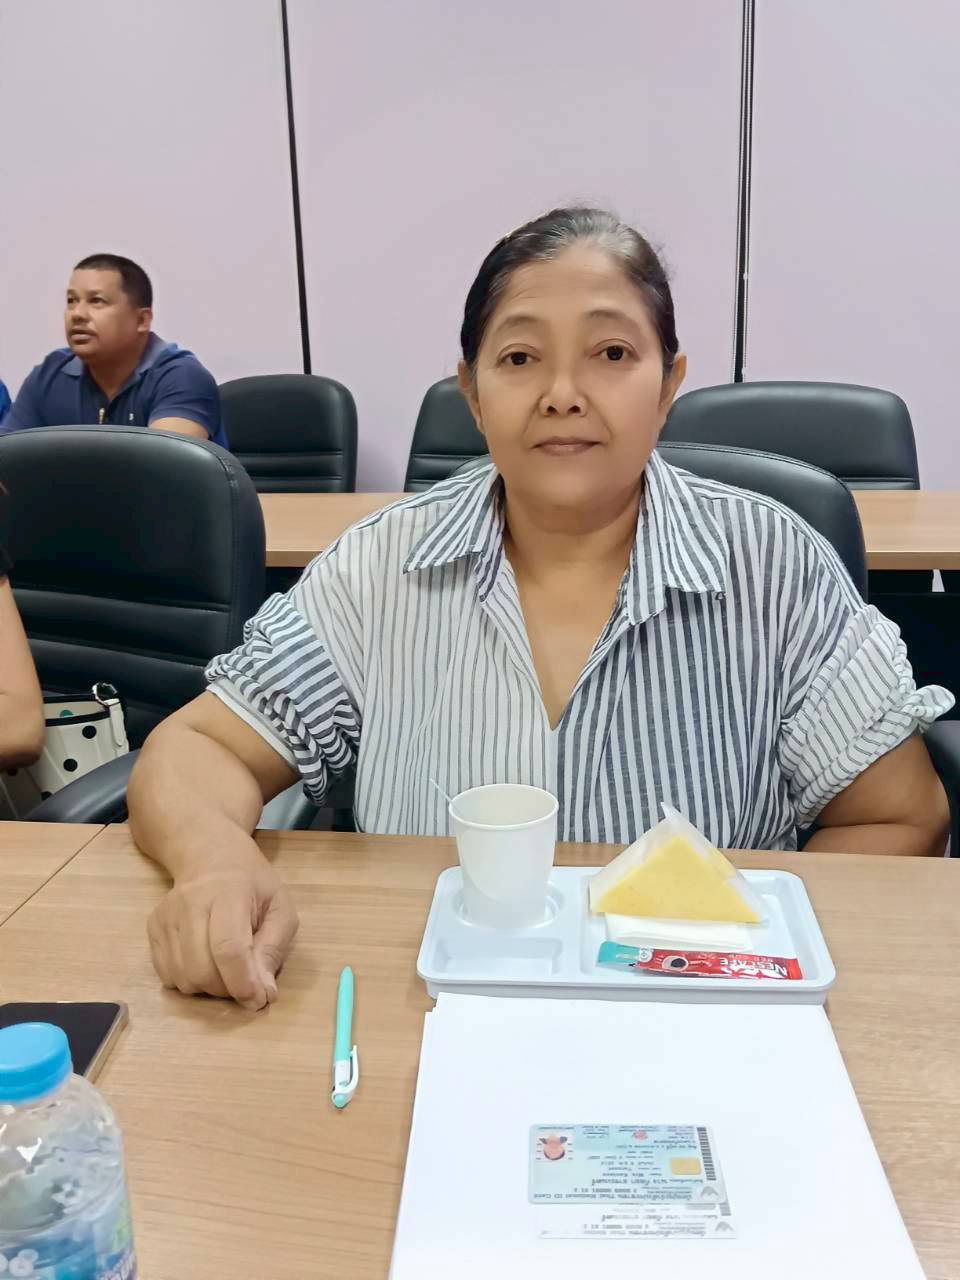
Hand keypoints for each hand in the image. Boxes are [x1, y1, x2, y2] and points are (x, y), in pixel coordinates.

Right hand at [147, 847, 298, 1009]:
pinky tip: (206, 961)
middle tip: (245, 982)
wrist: (210, 855)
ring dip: (209, 988)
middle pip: (201, 969)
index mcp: (228, 892)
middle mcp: (190, 903)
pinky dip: (190, 981)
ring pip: (183, 978)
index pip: (228, 947)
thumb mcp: (280, 908)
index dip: (243, 982)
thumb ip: (274, 949)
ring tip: (226, 969)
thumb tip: (263, 994)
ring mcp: (166, 916)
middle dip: (228, 989)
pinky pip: (168, 976)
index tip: (258, 1000)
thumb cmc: (252, 884)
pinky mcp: (153, 928)